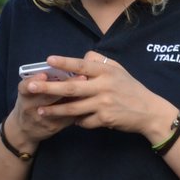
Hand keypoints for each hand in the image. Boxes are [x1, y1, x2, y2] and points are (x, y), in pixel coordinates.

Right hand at [6, 63, 83, 149]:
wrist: (25, 129)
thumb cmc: (30, 102)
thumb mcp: (28, 90)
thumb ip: (40, 79)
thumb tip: (64, 64)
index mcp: (24, 95)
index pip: (24, 87)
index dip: (34, 80)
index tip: (44, 74)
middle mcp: (30, 108)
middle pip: (46, 97)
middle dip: (64, 86)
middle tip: (82, 77)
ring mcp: (42, 119)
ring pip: (59, 109)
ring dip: (75, 98)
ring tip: (89, 89)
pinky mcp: (53, 127)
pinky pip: (67, 118)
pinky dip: (78, 108)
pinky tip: (89, 101)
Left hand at [25, 53, 176, 140]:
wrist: (148, 111)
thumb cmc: (130, 88)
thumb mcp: (118, 70)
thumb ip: (99, 62)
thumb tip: (81, 57)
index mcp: (106, 72)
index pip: (82, 65)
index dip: (65, 62)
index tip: (48, 60)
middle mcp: (104, 87)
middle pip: (72, 87)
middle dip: (49, 88)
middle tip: (31, 87)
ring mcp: (104, 104)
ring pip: (74, 108)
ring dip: (55, 110)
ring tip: (40, 111)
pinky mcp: (105, 119)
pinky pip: (84, 121)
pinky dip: (76, 121)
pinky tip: (71, 121)